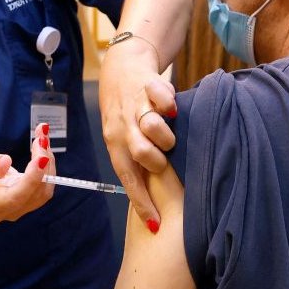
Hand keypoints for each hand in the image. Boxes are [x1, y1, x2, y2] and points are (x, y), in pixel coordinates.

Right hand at [0, 123, 54, 222]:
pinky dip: (47, 164)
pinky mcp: (28, 200)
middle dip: (43, 162)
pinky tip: (42, 147)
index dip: (32, 178)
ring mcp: (19, 208)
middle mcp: (7, 211)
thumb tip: (5, 163)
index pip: (16, 197)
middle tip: (42, 136)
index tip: (42, 157)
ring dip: (48, 161)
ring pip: (44, 189)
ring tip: (43, 136)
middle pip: (35, 192)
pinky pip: (44, 184)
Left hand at [100, 42, 177, 231]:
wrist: (121, 65)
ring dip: (165, 134)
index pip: (127, 177)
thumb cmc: (124, 110)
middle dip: (156, 162)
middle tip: (165, 161)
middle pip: (139, 152)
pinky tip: (173, 108)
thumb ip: (133, 161)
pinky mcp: (149, 83)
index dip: (141, 202)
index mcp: (115, 142)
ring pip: (151, 125)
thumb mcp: (120, 136)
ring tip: (170, 136)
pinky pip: (162, 96)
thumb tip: (148, 200)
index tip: (155, 224)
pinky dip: (169, 103)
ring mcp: (135, 103)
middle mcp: (123, 125)